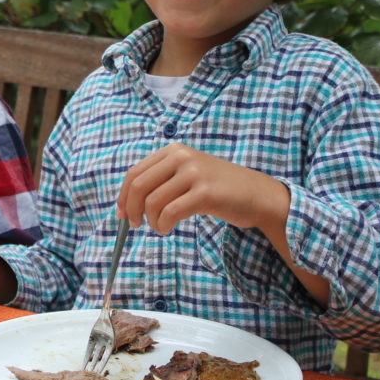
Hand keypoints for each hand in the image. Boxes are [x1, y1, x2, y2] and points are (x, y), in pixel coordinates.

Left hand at [116, 143, 289, 234]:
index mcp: (174, 151)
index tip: (121, 214)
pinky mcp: (205, 192)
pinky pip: (170, 212)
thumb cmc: (219, 189)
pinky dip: (163, 225)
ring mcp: (195, 173)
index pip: (135, 173)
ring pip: (153, 202)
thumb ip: (161, 181)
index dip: (123, 196)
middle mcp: (182, 157)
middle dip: (132, 209)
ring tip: (160, 228)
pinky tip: (168, 229)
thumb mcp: (188, 174)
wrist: (257, 195)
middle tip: (136, 225)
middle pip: (139, 186)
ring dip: (151, 221)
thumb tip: (126, 204)